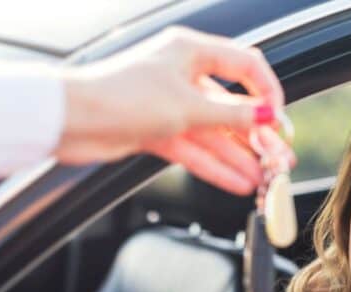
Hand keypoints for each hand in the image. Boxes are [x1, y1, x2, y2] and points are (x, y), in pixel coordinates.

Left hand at [56, 26, 294, 194]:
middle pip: (231, 105)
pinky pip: (194, 148)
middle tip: (278, 158)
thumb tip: (268, 117)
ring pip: (213, 132)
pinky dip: (214, 165)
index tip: (279, 120)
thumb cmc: (123, 96)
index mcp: (191, 51)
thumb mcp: (189, 106)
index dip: (267, 92)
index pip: (245, 65)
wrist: (71, 119)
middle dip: (256, 134)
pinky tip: (236, 182)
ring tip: (263, 179)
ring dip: (238, 156)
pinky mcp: (156, 130)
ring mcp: (169, 104)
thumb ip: (232, 114)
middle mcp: (182, 74)